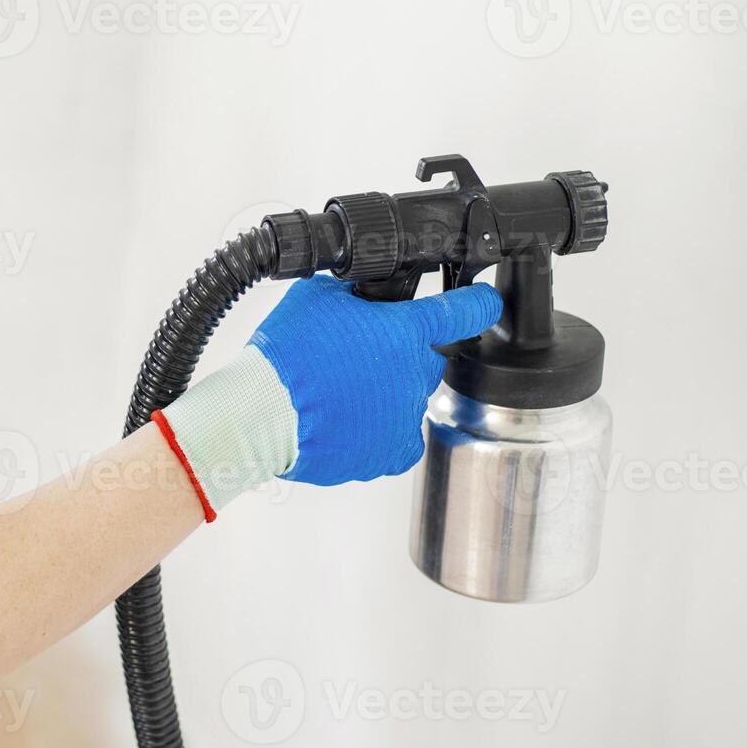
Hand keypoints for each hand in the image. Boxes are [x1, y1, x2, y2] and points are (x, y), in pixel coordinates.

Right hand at [153, 275, 501, 519]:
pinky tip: (347, 420)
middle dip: (396, 356)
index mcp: (406, 331)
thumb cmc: (286, 354)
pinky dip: (376, 430)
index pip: (465, 310)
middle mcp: (416, 375)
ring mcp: (407, 417)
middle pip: (423, 360)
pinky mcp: (390, 454)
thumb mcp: (316, 296)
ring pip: (405, 399)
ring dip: (381, 393)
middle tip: (352, 357)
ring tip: (337, 393)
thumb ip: (353, 293)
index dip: (478, 303)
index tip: (483, 302)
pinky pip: (395, 438)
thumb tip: (361, 294)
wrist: (262, 413)